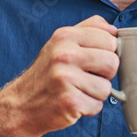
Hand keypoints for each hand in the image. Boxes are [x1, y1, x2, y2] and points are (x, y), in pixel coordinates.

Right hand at [0, 15, 118, 136]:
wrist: (23, 103)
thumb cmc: (48, 72)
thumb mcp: (62, 42)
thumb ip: (89, 29)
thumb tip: (114, 29)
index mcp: (65, 36)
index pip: (110, 40)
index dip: (106, 52)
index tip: (92, 60)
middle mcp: (64, 54)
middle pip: (112, 62)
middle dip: (104, 74)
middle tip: (86, 77)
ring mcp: (65, 78)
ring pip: (107, 87)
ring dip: (96, 93)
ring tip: (77, 90)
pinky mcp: (69, 101)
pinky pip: (97, 105)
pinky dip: (88, 108)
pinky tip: (73, 102)